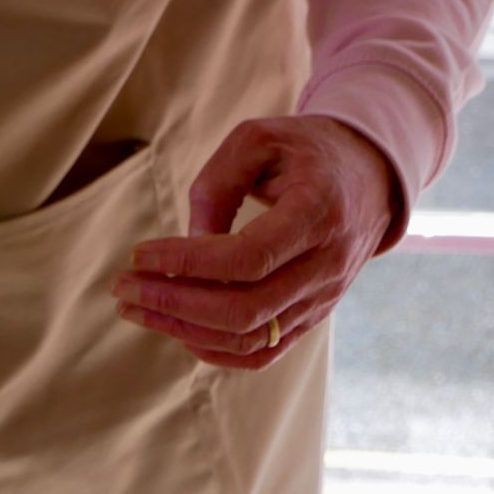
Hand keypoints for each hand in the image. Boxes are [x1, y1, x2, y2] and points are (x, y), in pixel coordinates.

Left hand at [112, 116, 399, 369]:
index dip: (188, 263)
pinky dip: (216, 351)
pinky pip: (264, 352)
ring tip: (137, 308)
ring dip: (184, 329)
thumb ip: (217, 184)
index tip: (139, 255)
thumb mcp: (259, 140)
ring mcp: (323, 297)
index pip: (248, 257)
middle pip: (244, 308)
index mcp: (319, 213)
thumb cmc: (305, 151)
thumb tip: (189, 245)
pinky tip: (177, 330)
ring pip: (249, 336)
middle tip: (123, 287)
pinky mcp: (313, 315)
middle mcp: (327, 264)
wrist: (370, 176)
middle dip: (173, 302)